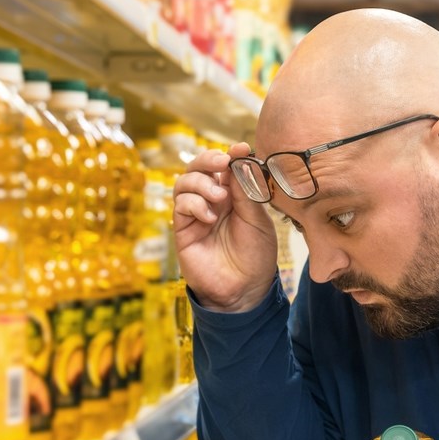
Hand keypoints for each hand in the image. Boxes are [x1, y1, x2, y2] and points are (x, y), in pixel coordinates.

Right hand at [172, 145, 278, 311]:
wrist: (245, 291)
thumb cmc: (256, 257)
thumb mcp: (258, 219)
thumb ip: (247, 190)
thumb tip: (240, 157)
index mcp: (234, 195)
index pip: (225, 166)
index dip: (230, 154)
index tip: (240, 149)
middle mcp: (212, 201)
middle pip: (198, 167)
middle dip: (208, 159)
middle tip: (222, 162)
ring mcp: (196, 214)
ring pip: (185, 182)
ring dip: (201, 183)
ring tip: (219, 197)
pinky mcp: (183, 230)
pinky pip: (180, 205)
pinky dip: (194, 204)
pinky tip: (209, 217)